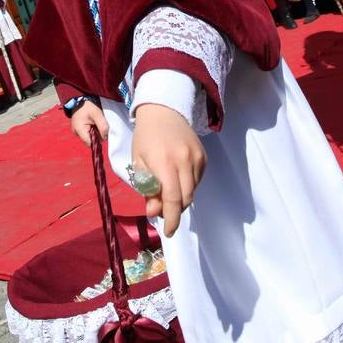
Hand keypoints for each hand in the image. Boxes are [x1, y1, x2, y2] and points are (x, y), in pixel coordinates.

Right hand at [69, 100, 107, 144]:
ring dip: (94, 132)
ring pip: (88, 136)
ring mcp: (76, 130)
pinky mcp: (78, 127)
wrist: (81, 98)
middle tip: (99, 125)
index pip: (89, 143)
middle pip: (89, 140)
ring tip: (96, 122)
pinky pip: (87, 132)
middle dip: (96, 135)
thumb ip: (103, 127)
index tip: (102, 133)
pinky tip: (93, 122)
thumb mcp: (98, 115)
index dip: (97, 140)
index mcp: (79, 129)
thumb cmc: (89, 105)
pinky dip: (92, 129)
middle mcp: (76, 132)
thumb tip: (105, 138)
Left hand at [131, 103, 205, 237]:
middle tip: (163, 210)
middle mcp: (184, 160)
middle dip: (175, 211)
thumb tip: (155, 212)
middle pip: (185, 198)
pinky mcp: (204, 156)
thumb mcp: (138, 162)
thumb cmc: (145, 137)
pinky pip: (198, 181)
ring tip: (167, 189)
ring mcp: (197, 158)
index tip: (168, 232)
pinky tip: (177, 178)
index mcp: (164, 162)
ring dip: (181, 198)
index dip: (171, 219)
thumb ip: (147, 189)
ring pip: (193, 191)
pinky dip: (188, 186)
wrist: (164, 110)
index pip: (172, 198)